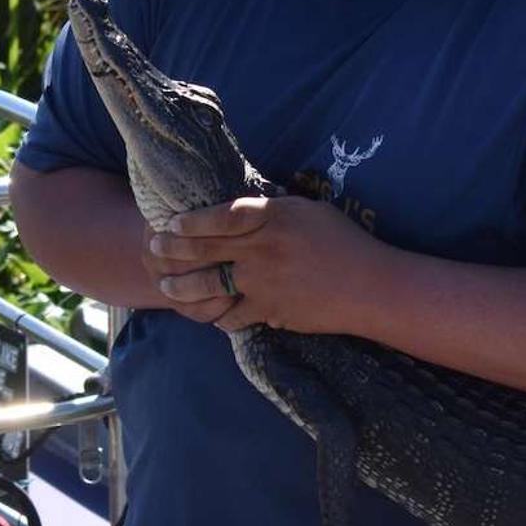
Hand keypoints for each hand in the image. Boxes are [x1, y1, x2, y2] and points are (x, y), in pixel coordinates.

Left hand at [149, 195, 380, 332]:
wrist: (371, 287)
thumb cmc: (346, 243)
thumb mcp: (310, 212)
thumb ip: (274, 210)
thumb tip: (244, 209)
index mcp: (274, 218)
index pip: (221, 216)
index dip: (191, 220)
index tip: (172, 222)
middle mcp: (263, 249)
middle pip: (205, 248)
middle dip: (173, 250)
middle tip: (154, 249)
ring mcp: (264, 283)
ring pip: (208, 285)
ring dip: (182, 286)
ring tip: (168, 285)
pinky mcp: (270, 311)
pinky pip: (231, 315)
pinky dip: (217, 315)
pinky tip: (210, 313)